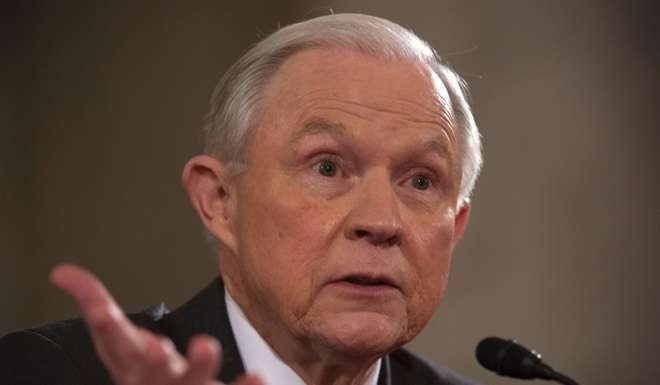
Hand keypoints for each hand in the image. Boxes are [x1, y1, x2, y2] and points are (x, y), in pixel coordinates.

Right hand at [51, 264, 263, 384]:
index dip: (105, 326)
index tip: (101, 312)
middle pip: (150, 372)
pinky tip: (259, 378)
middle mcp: (153, 381)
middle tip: (158, 347)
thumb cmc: (146, 373)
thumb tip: (60, 272)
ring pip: (191, 383)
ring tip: (206, 345)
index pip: (112, 341)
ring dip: (199, 367)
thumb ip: (94, 304)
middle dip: (151, 362)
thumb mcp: (120, 343)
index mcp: (129, 363)